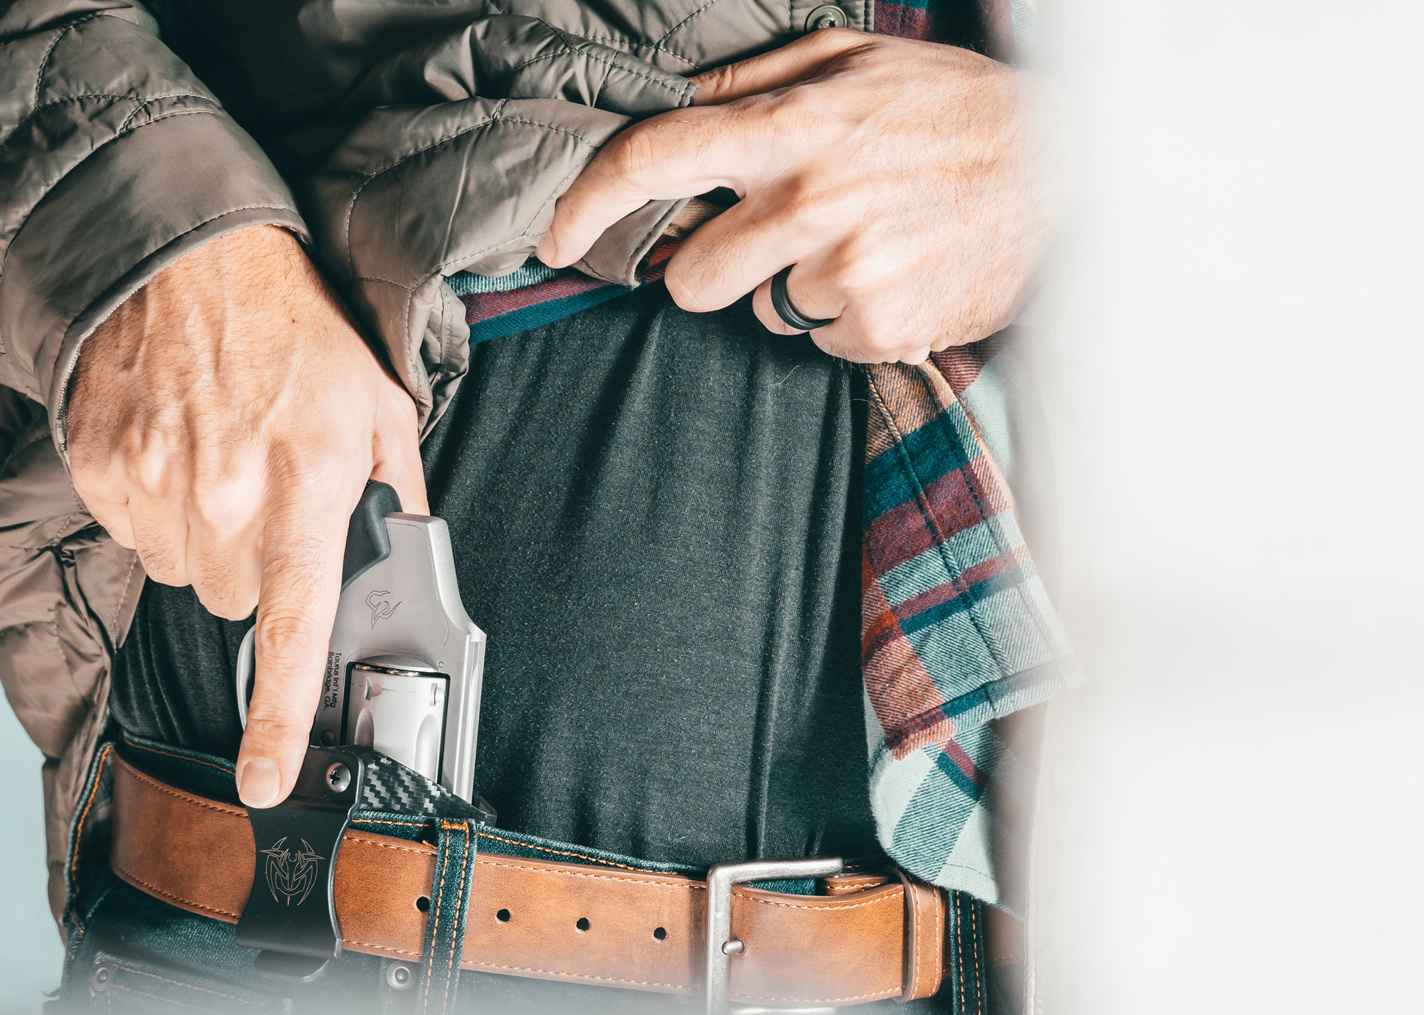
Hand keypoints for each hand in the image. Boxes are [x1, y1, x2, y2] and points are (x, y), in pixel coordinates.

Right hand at [67, 225, 428, 806]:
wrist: (185, 254)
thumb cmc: (291, 326)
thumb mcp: (378, 402)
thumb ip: (400, 492)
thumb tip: (407, 561)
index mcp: (306, 486)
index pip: (293, 631)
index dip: (278, 720)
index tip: (266, 782)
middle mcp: (225, 497)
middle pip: (235, 600)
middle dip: (255, 564)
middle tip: (265, 491)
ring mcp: (153, 484)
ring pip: (182, 571)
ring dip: (202, 536)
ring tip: (219, 455)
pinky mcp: (101, 469)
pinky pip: (132, 531)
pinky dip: (153, 505)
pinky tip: (175, 444)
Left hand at [538, 30, 1057, 362]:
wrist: (1073, 174)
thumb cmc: (953, 111)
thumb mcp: (853, 61)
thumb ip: (752, 84)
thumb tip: (667, 104)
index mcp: (793, 125)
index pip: (654, 160)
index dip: (587, 201)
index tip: (555, 233)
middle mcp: (809, 199)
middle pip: (689, 276)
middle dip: (715, 266)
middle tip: (780, 235)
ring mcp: (844, 270)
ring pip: (757, 311)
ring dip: (791, 287)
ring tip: (863, 241)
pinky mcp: (877, 326)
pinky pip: (818, 339)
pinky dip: (847, 316)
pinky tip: (896, 272)